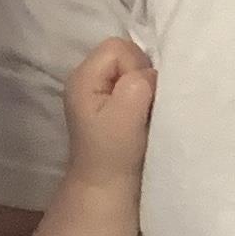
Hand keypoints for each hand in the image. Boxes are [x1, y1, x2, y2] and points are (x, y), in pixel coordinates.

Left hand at [60, 37, 155, 186]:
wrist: (106, 188)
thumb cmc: (113, 154)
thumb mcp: (124, 116)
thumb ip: (137, 85)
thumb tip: (151, 74)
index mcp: (83, 77)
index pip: (118, 48)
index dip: (136, 67)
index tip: (140, 98)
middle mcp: (88, 78)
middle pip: (126, 54)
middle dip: (142, 76)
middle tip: (143, 106)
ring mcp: (99, 90)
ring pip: (133, 69)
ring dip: (145, 88)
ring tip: (142, 113)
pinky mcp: (111, 101)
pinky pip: (134, 84)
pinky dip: (143, 96)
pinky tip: (141, 116)